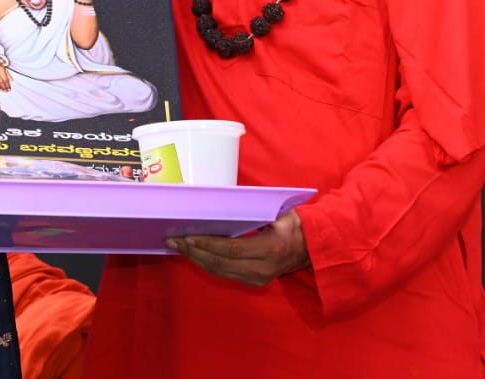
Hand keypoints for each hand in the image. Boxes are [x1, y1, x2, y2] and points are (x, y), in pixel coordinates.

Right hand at [0, 53, 11, 91]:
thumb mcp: (1, 65)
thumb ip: (7, 73)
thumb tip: (12, 80)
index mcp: (0, 67)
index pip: (5, 78)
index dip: (7, 85)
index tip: (9, 89)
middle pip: (0, 81)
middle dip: (4, 87)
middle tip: (6, 91)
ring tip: (0, 90)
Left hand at [164, 209, 309, 286]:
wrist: (312, 249)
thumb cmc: (294, 225)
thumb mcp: (279, 213)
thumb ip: (255, 210)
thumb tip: (224, 202)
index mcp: (269, 250)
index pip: (231, 249)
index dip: (207, 244)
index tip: (188, 236)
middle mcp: (262, 269)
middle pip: (220, 263)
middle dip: (194, 252)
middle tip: (173, 240)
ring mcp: (258, 279)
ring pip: (220, 271)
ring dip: (196, 259)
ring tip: (177, 246)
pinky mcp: (254, 283)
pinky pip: (225, 274)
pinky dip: (207, 264)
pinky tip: (194, 254)